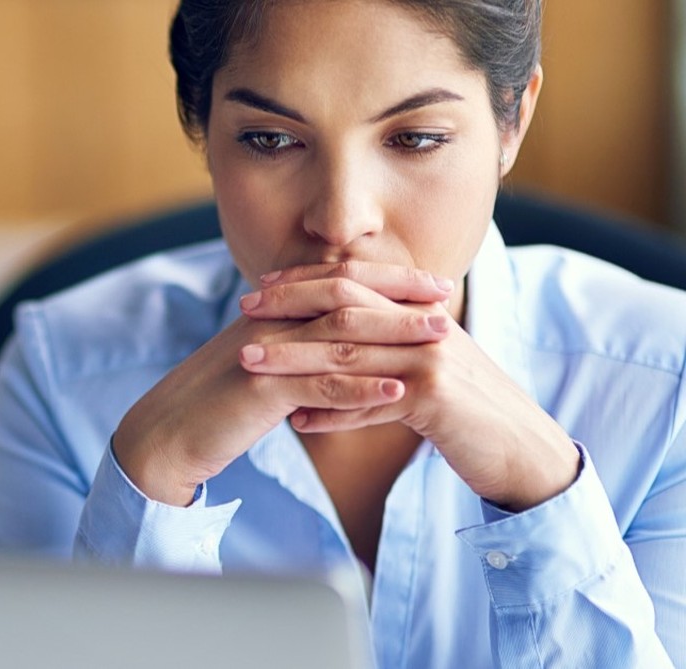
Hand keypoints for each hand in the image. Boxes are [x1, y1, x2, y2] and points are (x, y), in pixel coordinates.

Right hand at [112, 263, 453, 505]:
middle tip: (448, 300)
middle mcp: (269, 321)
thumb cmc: (215, 404)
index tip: (433, 284)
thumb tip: (341, 343)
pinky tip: (399, 393)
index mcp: (272, 312)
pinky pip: (319, 385)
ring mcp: (265, 352)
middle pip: (345, 297)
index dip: (387, 279)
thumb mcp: (261, 366)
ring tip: (441, 340)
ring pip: (340, 335)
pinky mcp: (260, 389)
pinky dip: (362, 388)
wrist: (166, 433)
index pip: (338, 281)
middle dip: (400, 297)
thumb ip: (297, 348)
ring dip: (395, 335)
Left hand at [242, 262, 578, 510]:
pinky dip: (332, 413)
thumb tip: (328, 361)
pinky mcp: (436, 399)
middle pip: (346, 306)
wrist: (523, 450)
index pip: (355, 283)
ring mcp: (431, 360)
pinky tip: (297, 422)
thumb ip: (383, 356)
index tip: (261, 288)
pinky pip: (370, 403)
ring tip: (250, 364)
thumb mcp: (424, 374)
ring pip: (349, 354)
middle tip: (243, 310)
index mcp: (420, 313)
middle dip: (289, 306)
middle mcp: (425, 327)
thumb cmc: (467, 414)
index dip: (305, 282)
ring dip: (294, 359)